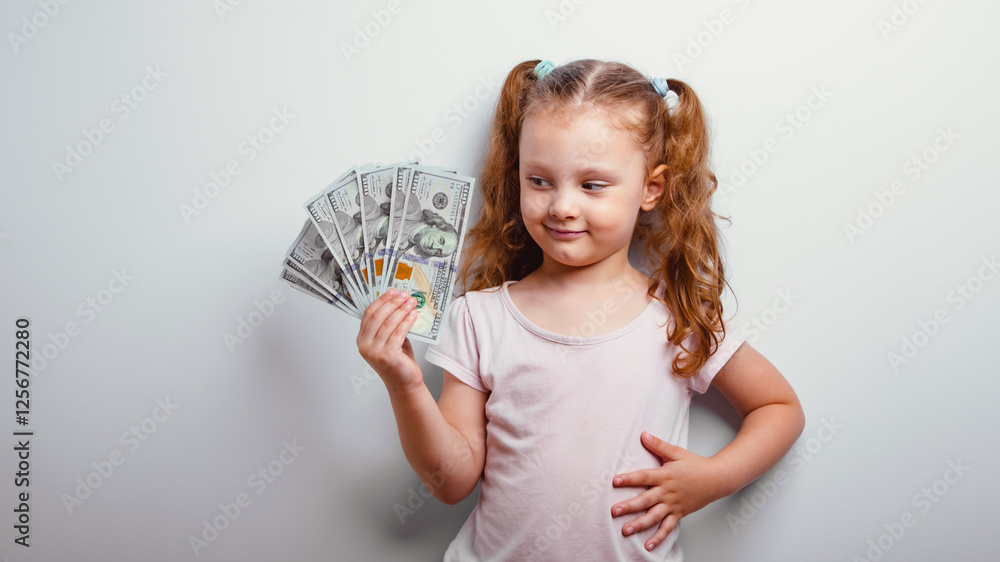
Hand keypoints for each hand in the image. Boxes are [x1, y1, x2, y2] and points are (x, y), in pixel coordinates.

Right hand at [356, 288, 422, 393]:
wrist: (404, 383)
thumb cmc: (398, 361)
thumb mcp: (390, 339)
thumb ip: (389, 324)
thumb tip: (399, 302)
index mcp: (362, 339)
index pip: (369, 314)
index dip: (381, 300)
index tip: (393, 291)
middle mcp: (365, 346)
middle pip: (377, 317)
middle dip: (393, 303)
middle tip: (404, 294)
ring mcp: (374, 352)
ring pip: (388, 324)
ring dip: (401, 310)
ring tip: (412, 302)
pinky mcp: (387, 356)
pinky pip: (398, 333)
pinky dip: (406, 322)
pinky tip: (413, 315)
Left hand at [610, 431, 725, 551]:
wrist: (716, 479)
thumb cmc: (696, 465)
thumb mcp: (676, 452)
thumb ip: (658, 445)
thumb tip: (643, 435)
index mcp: (665, 476)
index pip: (644, 476)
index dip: (629, 479)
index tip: (615, 481)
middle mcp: (667, 492)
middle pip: (645, 500)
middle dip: (629, 506)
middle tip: (614, 511)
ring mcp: (673, 505)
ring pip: (654, 517)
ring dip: (639, 525)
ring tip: (625, 530)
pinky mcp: (679, 514)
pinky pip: (668, 528)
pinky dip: (658, 538)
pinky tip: (648, 546)